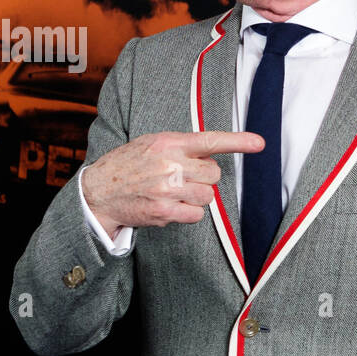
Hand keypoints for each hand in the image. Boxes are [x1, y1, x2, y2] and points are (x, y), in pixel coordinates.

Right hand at [80, 130, 264, 233]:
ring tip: (174, 192)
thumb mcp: (151, 144)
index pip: (209, 140)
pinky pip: (196, 215)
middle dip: (204, 177)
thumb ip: (181, 146)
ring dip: (196, 196)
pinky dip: (188, 213)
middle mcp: (170, 164)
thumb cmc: (127, 166)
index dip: (238, 142)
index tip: (259, 143)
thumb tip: (211, 152)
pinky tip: (171, 206)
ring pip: (207, 196)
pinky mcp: (164, 211)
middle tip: (184, 178)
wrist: (98, 191)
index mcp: (168, 142)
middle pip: (214, 173)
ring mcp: (167, 189)